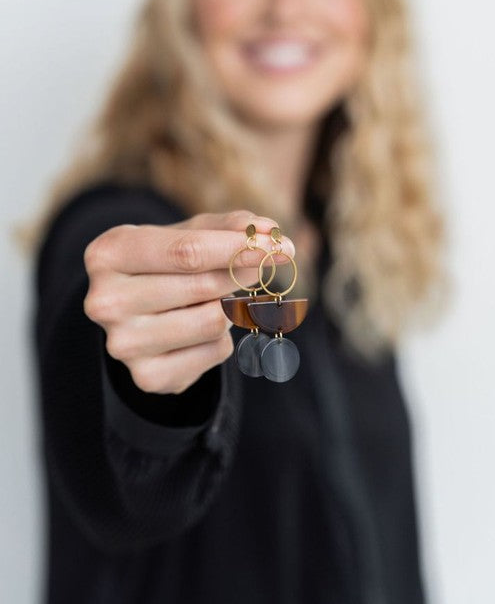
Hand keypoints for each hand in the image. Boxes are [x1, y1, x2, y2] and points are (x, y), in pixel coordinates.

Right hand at [83, 210, 294, 394]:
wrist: (135, 311)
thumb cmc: (165, 261)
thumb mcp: (187, 232)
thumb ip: (229, 227)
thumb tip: (270, 232)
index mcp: (109, 254)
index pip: (187, 252)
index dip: (238, 248)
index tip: (278, 245)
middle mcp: (106, 301)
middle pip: (202, 286)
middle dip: (242, 272)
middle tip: (262, 264)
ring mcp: (123, 344)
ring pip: (213, 321)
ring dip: (227, 306)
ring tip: (210, 298)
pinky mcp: (147, 377)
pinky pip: (215, 352)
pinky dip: (221, 337)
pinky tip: (198, 328)